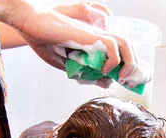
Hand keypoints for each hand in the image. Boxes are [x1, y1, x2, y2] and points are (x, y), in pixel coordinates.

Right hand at [5, 1, 137, 82]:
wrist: (30, 25)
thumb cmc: (45, 41)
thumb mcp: (69, 64)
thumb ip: (88, 74)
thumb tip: (107, 83)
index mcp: (96, 43)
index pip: (123, 52)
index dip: (131, 67)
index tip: (130, 83)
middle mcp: (99, 37)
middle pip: (129, 47)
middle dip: (135, 67)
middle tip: (129, 84)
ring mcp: (95, 35)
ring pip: (125, 44)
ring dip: (129, 63)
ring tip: (122, 79)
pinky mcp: (89, 35)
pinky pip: (111, 46)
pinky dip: (113, 60)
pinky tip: (103, 70)